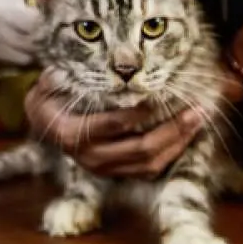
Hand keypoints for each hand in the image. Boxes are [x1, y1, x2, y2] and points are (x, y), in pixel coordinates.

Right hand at [24, 69, 204, 177]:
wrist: (44, 126)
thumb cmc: (49, 99)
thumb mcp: (46, 86)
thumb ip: (55, 78)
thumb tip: (63, 71)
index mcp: (74, 135)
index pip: (113, 125)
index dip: (139, 113)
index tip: (160, 96)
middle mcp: (91, 157)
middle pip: (140, 149)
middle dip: (173, 130)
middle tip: (195, 110)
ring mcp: (105, 168)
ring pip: (149, 164)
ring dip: (178, 143)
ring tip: (197, 119)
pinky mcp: (116, 172)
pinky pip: (149, 169)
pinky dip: (171, 153)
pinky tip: (187, 134)